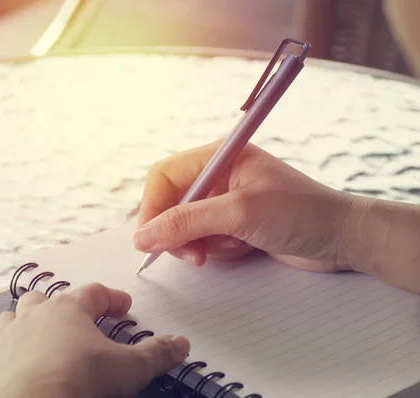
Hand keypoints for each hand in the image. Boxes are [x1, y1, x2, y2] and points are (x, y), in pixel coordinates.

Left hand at [0, 283, 189, 397]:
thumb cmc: (78, 382)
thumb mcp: (130, 368)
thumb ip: (158, 354)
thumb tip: (181, 344)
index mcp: (69, 311)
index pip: (94, 293)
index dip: (111, 298)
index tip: (123, 305)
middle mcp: (34, 318)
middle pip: (45, 298)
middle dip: (60, 305)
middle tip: (75, 317)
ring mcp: (7, 341)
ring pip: (9, 317)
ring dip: (19, 321)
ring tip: (31, 329)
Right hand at [133, 140, 353, 272]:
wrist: (343, 239)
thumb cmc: (300, 214)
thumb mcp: (239, 213)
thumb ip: (187, 222)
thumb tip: (142, 236)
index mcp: (218, 157)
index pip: (163, 176)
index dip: (152, 208)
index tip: (151, 240)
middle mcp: (217, 175)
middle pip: (170, 203)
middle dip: (180, 233)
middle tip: (196, 256)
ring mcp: (224, 200)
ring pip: (185, 226)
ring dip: (203, 244)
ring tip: (235, 246)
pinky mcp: (233, 223)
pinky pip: (204, 239)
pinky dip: (218, 250)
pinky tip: (245, 248)